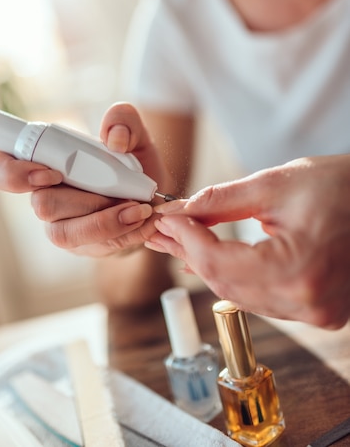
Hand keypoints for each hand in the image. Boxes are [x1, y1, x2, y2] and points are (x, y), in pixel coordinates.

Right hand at [0, 103, 168, 255]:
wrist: (150, 198)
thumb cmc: (129, 162)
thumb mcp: (133, 131)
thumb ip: (124, 120)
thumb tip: (115, 139)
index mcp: (40, 161)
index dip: (12, 174)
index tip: (53, 173)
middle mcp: (43, 195)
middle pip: (42, 204)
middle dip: (85, 197)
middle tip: (119, 188)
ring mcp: (60, 225)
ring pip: (65, 233)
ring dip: (105, 220)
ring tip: (138, 208)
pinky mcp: (82, 245)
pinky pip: (94, 247)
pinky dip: (125, 232)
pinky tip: (144, 220)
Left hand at [146, 155, 349, 328]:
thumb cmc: (343, 187)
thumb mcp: (276, 184)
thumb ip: (222, 201)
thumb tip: (181, 211)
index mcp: (298, 270)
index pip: (220, 262)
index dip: (187, 238)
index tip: (166, 219)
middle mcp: (309, 302)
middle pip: (226, 284)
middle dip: (191, 253)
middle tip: (165, 231)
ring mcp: (317, 311)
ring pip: (241, 295)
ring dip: (209, 267)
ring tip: (181, 242)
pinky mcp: (319, 309)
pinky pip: (264, 299)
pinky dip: (235, 277)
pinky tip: (214, 259)